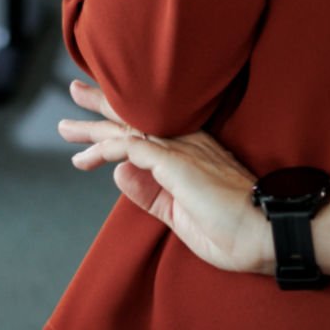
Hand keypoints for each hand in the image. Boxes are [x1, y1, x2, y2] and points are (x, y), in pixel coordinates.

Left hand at [59, 80, 271, 276]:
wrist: (263, 236)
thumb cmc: (231, 230)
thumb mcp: (179, 212)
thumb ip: (149, 193)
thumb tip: (119, 172)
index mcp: (191, 152)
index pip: (148, 128)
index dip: (119, 119)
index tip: (96, 118)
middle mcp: (186, 143)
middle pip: (135, 118)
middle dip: (101, 106)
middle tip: (74, 93)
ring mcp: (181, 150)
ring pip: (128, 128)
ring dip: (94, 126)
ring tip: (67, 126)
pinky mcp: (175, 162)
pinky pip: (131, 147)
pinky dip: (108, 149)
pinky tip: (89, 155)